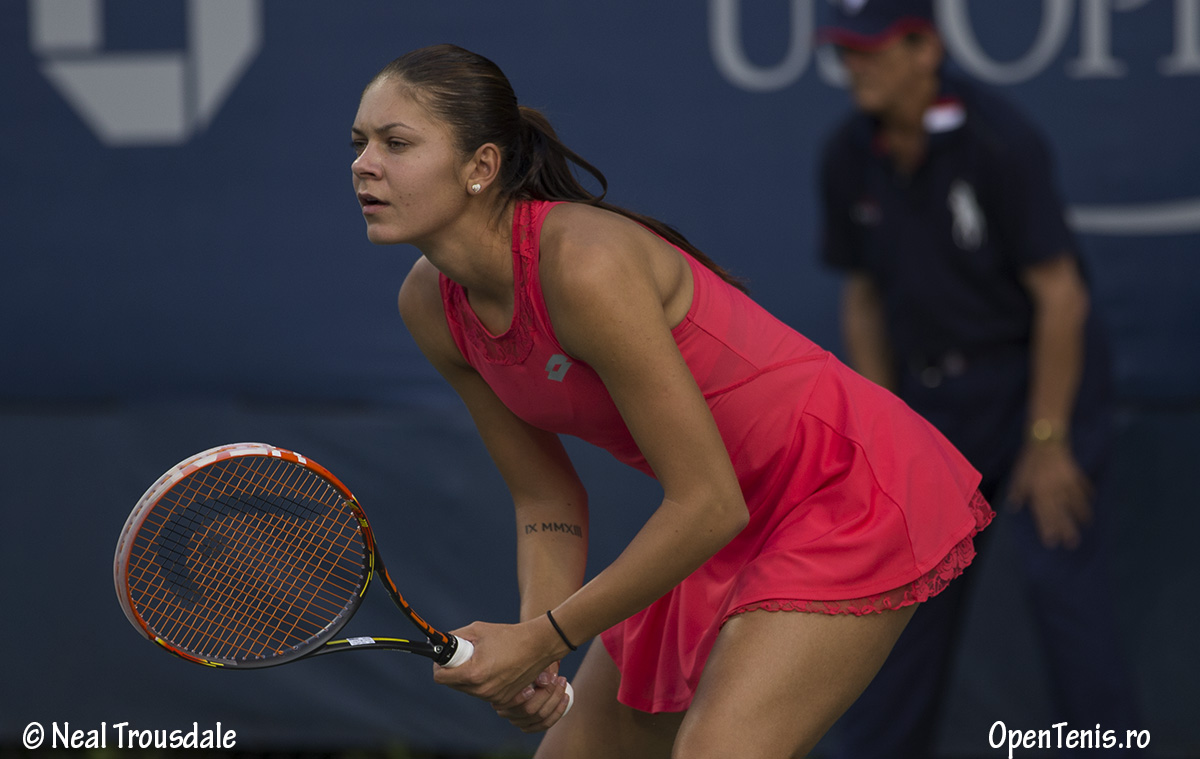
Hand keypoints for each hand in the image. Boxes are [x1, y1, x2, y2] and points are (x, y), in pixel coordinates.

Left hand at [431, 618, 570, 728]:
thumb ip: (456, 637)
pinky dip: (484, 682)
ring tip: (485, 660)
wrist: (538, 646)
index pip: (441, 677)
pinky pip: (483, 693)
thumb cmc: (508, 635)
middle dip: (454, 670)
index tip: (443, 659)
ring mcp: (494, 697)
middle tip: (465, 655)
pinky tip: (495, 668)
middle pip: (453, 684)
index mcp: (474, 673)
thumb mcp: (478, 630)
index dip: (439, 666)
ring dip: (469, 677)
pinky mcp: (503, 700)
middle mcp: (482, 690)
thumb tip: (441, 642)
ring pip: (468, 689)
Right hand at [492, 666, 573, 732]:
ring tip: (563, 684)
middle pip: (530, 710)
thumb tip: (544, 681)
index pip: (519, 699)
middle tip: (560, 679)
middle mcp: (504, 711)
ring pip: (539, 718)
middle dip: (549, 694)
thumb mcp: (530, 662)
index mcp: (499, 695)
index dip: (536, 690)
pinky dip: (557, 713)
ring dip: (556, 702)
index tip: (552, 677)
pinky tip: (565, 699)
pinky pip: (543, 724)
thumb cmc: (526, 663)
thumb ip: (537, 670)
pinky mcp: (527, 726)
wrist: (527, 669)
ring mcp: (516, 721)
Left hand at [1007, 443, 1093, 549]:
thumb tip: (1013, 507)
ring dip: (1080, 514)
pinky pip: (1082, 487)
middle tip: (1072, 543)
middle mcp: (1053, 489)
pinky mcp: (1075, 474)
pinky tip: (1092, 502)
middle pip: (1061, 512)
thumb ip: (1017, 492)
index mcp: (1038, 490)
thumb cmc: (1029, 460)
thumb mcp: (1020, 476)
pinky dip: (1087, 494)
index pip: (1043, 513)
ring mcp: (1066, 482)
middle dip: (1066, 528)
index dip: (1047, 528)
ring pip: (1075, 502)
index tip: (1051, 542)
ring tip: (1086, 525)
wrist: (1046, 441)